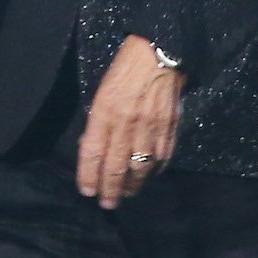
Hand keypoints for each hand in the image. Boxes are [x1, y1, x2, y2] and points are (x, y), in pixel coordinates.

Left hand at [76, 34, 181, 208]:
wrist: (159, 53)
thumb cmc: (124, 70)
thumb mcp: (101, 92)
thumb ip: (98, 121)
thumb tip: (92, 148)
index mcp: (105, 112)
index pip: (92, 153)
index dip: (89, 176)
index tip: (87, 191)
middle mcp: (127, 124)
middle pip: (116, 167)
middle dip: (110, 190)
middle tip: (107, 204)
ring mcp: (151, 128)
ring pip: (140, 168)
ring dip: (132, 186)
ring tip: (126, 195)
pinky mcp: (170, 128)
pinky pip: (161, 158)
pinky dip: (154, 172)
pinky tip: (148, 176)